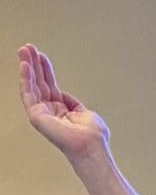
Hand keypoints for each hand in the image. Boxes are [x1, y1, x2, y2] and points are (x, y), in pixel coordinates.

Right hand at [18, 44, 109, 162]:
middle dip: (34, 64)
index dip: (46, 70)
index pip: (50, 85)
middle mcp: (50, 111)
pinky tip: (25, 66)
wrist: (92, 146)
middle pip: (39, 83)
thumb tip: (64, 96)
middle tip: (28, 48)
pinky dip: (26, 79)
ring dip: (28, 67)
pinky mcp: (36, 116)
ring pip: (31, 86)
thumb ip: (73, 103)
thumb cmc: (93, 136)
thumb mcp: (85, 114)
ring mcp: (42, 113)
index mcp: (61, 110)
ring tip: (24, 51)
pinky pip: (28, 94)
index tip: (42, 56)